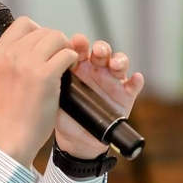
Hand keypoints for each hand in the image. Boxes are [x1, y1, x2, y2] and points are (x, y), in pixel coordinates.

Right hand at [0, 17, 79, 166]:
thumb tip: (38, 42)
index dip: (38, 32)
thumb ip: (15, 56)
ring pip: (57, 38)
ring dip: (65, 49)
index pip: (23, 23)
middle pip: (44, 30)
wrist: (12, 135)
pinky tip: (67, 73)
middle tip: (57, 59)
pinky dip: (72, 61)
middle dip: (55, 43)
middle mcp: (12, 53)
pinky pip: (68, 54)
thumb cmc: (11, 110)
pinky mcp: (45, 75)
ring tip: (63, 65)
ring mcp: (28, 63)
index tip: (43, 47)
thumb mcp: (3, 74)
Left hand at [54, 37, 144, 159]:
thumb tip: (45, 71)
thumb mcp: (56, 99)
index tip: (76, 42)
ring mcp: (112, 81)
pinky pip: (134, 85)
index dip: (80, 43)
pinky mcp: (125, 95)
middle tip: (97, 52)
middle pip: (102, 51)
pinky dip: (136, 80)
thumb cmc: (65, 115)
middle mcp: (97, 70)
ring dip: (119, 60)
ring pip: (120, 63)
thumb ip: (52, 85)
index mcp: (79, 66)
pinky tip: (135, 79)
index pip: (81, 48)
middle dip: (101, 48)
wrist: (78, 140)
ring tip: (115, 64)